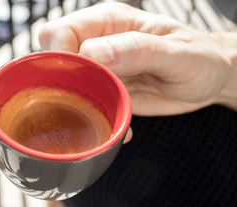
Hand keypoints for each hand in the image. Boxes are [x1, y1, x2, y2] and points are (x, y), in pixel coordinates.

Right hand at [38, 2, 236, 115]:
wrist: (210, 81)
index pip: (63, 32)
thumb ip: (138, 49)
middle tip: (85, 99)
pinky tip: (117, 124)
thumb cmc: (201, 58)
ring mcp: (100, 71)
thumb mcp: (176, 53)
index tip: (76, 78)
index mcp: (110, 22)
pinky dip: (95, 120)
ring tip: (103, 114)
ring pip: (65, 85)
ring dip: (76, 105)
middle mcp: (99, 44)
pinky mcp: (106, 92)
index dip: (60, 56)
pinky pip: (86, 106)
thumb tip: (97, 53)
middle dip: (60, 83)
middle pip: (54, 59)